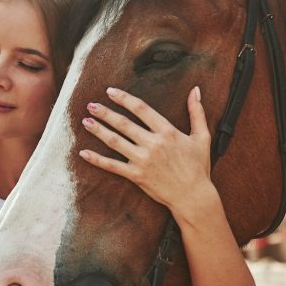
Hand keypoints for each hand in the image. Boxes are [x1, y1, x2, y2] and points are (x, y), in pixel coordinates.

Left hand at [78, 86, 213, 216]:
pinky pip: (112, 166)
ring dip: (98, 130)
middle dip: (105, 113)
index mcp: (167, 131)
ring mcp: (143, 160)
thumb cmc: (198, 167)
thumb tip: (196, 89)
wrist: (193, 196)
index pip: (141, 109)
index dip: (124, 98)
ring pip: (115, 142)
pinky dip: (97, 159)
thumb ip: (197, 112)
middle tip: (91, 105)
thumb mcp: (202, 136)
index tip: (111, 92)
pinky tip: (84, 152)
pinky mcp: (136, 176)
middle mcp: (153, 144)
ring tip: (85, 121)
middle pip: (124, 123)